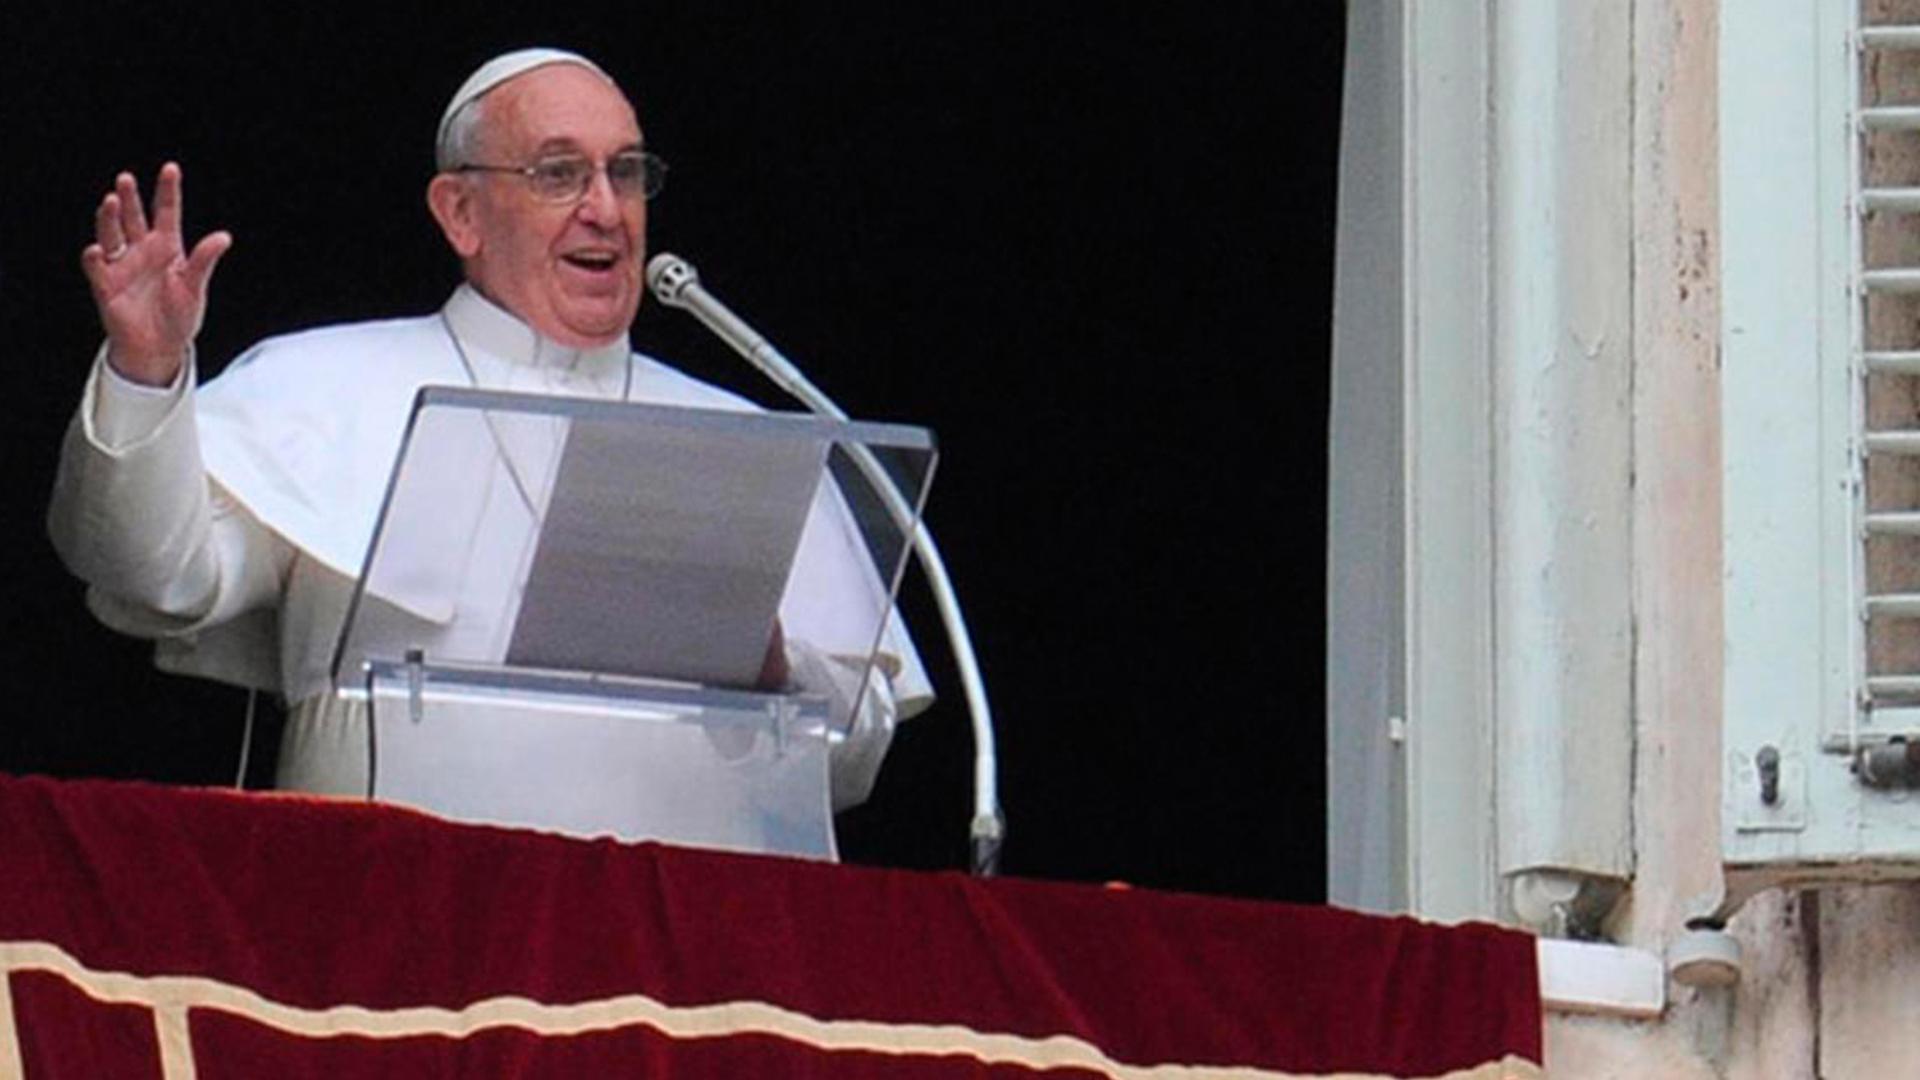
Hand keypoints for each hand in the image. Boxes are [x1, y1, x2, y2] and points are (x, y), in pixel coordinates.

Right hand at [80, 162, 231, 386]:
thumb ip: (204, 261)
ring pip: (111, 233)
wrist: (160, 348)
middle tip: (126, 179)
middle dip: (129, 198)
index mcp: (168, 247)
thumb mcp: (195, 287)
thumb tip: (223, 237)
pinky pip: (97, 265)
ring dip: (109, 217)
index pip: (167, 212)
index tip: (170, 168)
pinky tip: (98, 249)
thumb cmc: (180, 316)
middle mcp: (142, 250)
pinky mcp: (106, 283)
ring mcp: (122, 264)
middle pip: (133, 217)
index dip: (167, 190)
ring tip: (111, 201)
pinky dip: (96, 256)